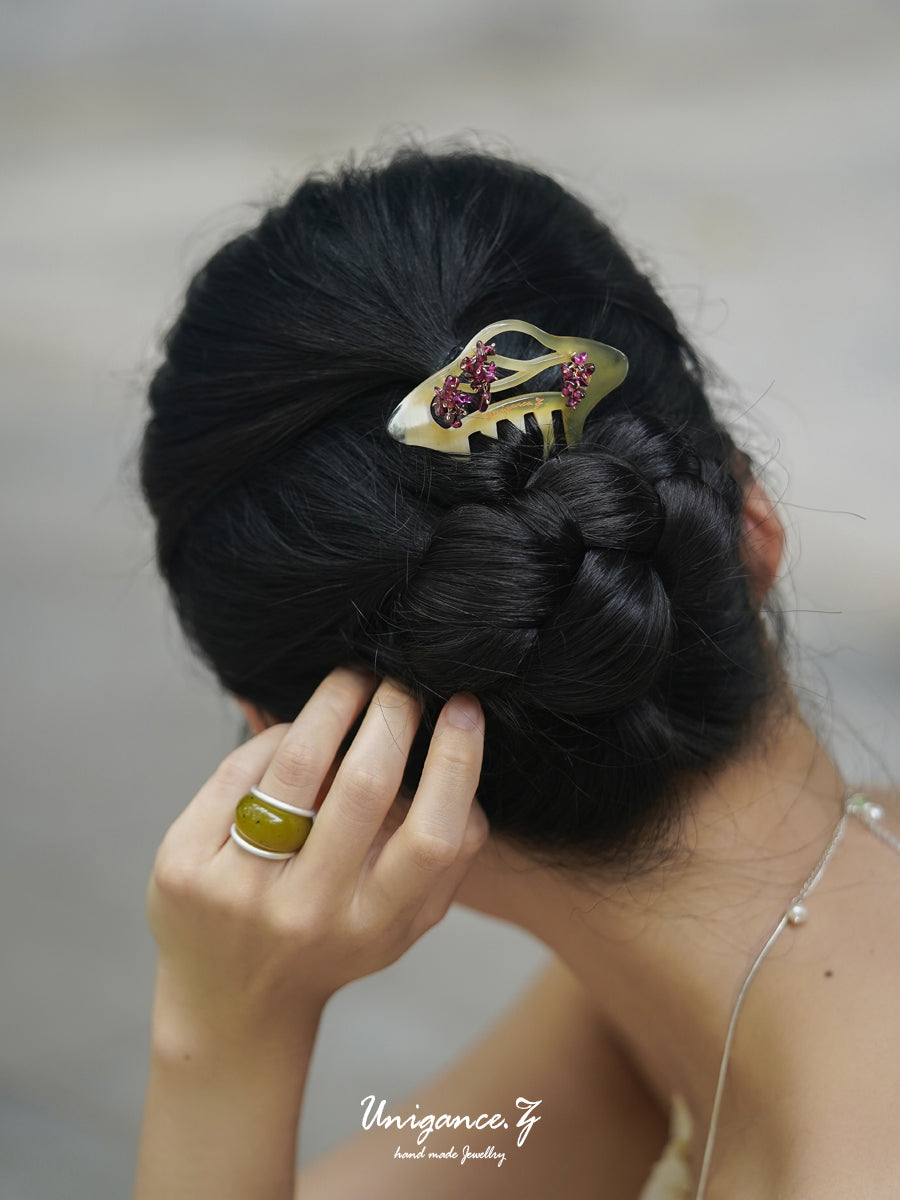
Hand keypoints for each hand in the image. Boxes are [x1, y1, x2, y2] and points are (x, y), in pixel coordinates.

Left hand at [146, 670, 487, 1056]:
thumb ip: (446, 854)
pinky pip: (241, 769)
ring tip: (355, 680)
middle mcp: (308, 913)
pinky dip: (276, 736)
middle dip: (393, 712)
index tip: (464, 707)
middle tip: (403, 679)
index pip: (432, 837)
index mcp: (374, 926)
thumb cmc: (334, 943)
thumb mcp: (402, 922)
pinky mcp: (185, 867)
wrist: (231, 1005)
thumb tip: (466, 747)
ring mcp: (240, 890)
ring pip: (296, 764)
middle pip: (364, 787)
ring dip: (335, 703)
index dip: (456, 763)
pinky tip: (297, 729)